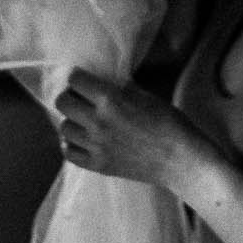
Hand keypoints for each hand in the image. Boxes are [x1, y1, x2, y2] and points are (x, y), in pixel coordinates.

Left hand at [53, 68, 225, 194]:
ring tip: (83, 120)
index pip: (74, 80)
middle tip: (79, 98)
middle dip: (69, 96)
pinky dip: (71, 144)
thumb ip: (118, 88)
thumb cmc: (169, 123)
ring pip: (64, 127)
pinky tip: (81, 139)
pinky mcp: (98, 165)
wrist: (180, 160)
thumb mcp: (144, 96)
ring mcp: (96, 146)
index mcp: (111, 100)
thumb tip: (99, 80)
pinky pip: (69, 153)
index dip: (77, 77)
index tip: (82, 79)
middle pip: (62, 102)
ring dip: (71, 120)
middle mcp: (99, 122)